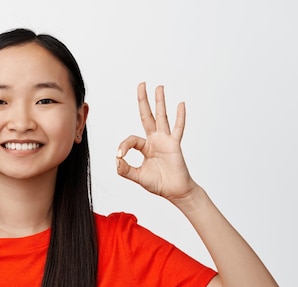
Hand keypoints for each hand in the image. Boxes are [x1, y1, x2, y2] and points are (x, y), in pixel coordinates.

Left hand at [116, 82, 197, 202]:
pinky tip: (180, 104)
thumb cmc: (159, 184)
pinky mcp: (175, 145)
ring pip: (162, 117)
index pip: (131, 139)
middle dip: (143, 101)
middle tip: (141, 85)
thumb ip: (125, 169)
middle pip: (147, 116)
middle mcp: (155, 140)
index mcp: (145, 147)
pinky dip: (180, 117)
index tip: (120, 156)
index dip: (123, 146)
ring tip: (159, 87)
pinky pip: (178, 128)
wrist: (175, 191)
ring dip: (160, 102)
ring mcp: (166, 140)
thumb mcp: (138, 177)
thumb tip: (116, 159)